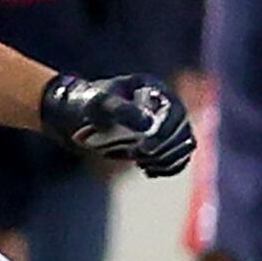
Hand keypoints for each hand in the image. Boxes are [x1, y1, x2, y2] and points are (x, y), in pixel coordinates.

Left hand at [40, 72, 195, 176]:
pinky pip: (179, 156)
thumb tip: (148, 126)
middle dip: (164, 148)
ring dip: (167, 159)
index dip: (165, 132)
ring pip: (184, 145)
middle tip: (141, 156)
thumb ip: (122, 112)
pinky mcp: (163, 140)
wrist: (77, 114)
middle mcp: (165, 105)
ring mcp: (166, 123)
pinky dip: (169, 167)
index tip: (144, 147)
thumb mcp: (99, 105)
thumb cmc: (86, 106)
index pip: (175, 113)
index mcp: (154, 89)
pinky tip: (149, 171)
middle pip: (182, 131)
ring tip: (143, 163)